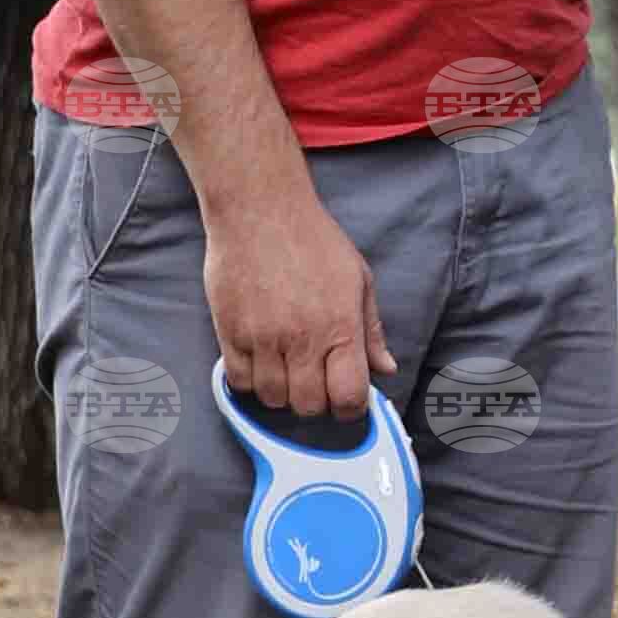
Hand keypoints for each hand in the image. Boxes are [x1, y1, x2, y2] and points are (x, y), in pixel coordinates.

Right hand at [205, 185, 391, 420]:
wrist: (258, 210)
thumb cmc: (313, 239)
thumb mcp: (358, 279)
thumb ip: (371, 330)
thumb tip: (386, 368)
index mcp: (340, 326)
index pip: (349, 396)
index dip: (351, 407)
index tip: (347, 399)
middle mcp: (302, 338)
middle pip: (309, 406)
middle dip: (317, 402)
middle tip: (316, 381)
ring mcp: (263, 338)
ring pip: (273, 399)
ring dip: (283, 393)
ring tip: (287, 369)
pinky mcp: (230, 333)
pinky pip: (238, 382)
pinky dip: (251, 381)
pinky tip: (261, 361)